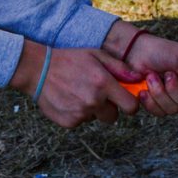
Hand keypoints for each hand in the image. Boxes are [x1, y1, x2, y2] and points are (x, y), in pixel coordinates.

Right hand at [10, 41, 140, 127]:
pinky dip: (77, 113)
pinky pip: (80, 121)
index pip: (131, 106)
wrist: (38, 69)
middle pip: (113, 116)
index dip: (130, 104)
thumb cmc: (70, 59)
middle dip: (109, 108)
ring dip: (92, 109)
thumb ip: (120, 68)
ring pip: (95, 118)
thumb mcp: (97, 55)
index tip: (125, 99)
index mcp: (103, 84)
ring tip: (79, 92)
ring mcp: (80, 113)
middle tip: (97, 94)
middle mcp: (94, 101)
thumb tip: (139, 78)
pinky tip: (69, 98)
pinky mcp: (68, 122)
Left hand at [104, 22, 177, 116]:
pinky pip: (158, 112)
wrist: (135, 52)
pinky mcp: (157, 104)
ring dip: (159, 92)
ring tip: (152, 76)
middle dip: (175, 90)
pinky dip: (150, 100)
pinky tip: (145, 88)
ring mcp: (172, 99)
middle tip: (167, 74)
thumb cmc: (162, 51)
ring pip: (172, 110)